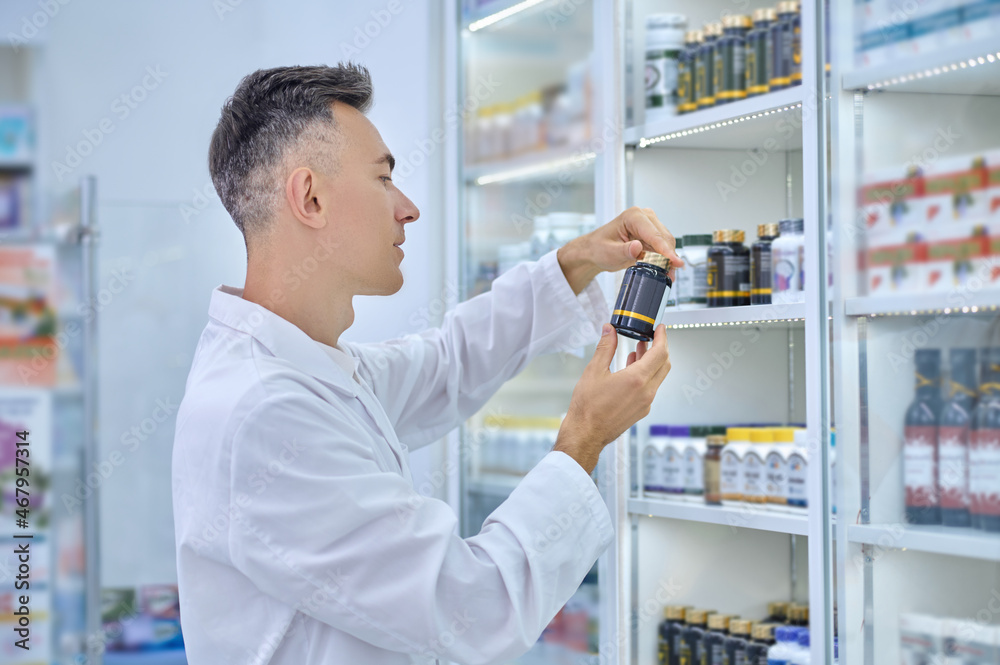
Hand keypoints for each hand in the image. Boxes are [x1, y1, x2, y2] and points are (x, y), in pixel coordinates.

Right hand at [554, 323, 671, 473]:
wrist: (586, 434)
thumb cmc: (588, 408)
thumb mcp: (594, 371)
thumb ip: (605, 347)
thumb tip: (609, 330)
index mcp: (637, 380)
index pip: (660, 353)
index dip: (662, 338)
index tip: (660, 329)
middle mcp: (646, 392)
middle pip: (664, 364)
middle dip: (660, 348)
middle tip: (651, 337)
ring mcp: (646, 403)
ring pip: (657, 376)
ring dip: (651, 361)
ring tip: (639, 350)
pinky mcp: (641, 410)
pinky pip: (650, 388)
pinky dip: (646, 375)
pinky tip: (632, 370)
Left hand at [557, 207, 683, 293]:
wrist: (595, 251)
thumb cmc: (598, 248)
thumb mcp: (609, 252)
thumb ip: (624, 250)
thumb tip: (638, 247)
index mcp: (633, 216)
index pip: (654, 234)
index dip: (665, 250)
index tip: (675, 262)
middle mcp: (644, 217)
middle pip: (664, 238)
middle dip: (669, 257)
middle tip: (670, 274)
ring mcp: (650, 226)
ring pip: (667, 243)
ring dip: (668, 260)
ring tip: (667, 275)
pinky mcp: (652, 236)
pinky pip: (663, 248)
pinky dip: (665, 259)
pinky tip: (664, 270)